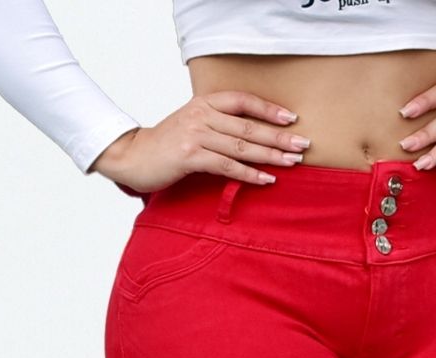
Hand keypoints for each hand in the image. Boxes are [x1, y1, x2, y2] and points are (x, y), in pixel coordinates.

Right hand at [90, 90, 311, 190]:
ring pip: (241, 146)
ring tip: (292, 162)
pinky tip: (266, 179)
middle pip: (247, 126)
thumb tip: (253, 137)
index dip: (268, 109)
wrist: (132, 157)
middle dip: (278, 136)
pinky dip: (249, 173)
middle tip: (303, 145)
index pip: (242, 101)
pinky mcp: (189, 156)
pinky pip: (226, 166)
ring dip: (270, 155)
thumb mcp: (193, 125)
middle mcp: (201, 115)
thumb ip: (218, 126)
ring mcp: (195, 135)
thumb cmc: (168, 145)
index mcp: (204, 103)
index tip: (292, 119)